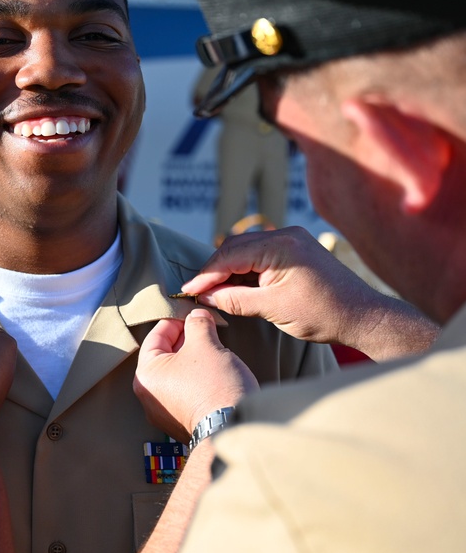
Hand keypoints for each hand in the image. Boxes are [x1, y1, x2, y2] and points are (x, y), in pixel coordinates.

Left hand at [133, 309, 257, 442]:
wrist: (233, 428)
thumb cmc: (214, 386)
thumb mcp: (205, 344)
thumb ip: (198, 324)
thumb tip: (196, 316)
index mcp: (145, 375)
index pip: (156, 337)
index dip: (175, 321)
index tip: (191, 314)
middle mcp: (149, 397)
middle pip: (165, 357)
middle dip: (186, 340)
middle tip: (205, 329)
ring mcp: (164, 413)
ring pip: (177, 375)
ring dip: (193, 360)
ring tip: (213, 349)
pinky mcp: (182, 423)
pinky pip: (185, 393)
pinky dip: (197, 380)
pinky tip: (215, 373)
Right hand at [180, 227, 436, 357]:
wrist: (365, 317)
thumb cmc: (324, 314)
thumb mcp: (273, 309)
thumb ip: (235, 299)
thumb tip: (206, 297)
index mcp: (280, 245)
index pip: (229, 255)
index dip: (205, 274)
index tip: (187, 291)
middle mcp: (286, 235)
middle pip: (235, 247)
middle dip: (214, 270)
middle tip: (197, 292)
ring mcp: (293, 240)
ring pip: (246, 250)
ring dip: (228, 269)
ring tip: (213, 292)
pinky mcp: (297, 250)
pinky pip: (261, 254)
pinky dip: (245, 270)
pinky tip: (236, 286)